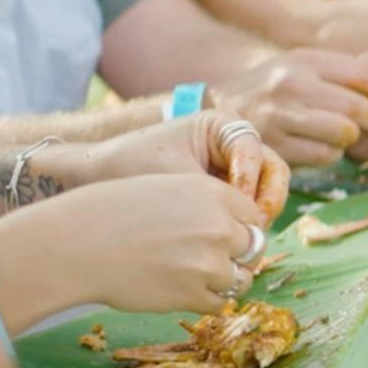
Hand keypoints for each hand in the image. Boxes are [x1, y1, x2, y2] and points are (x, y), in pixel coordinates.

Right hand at [0, 175, 270, 318]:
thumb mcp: (167, 188)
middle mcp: (219, 227)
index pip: (254, 216)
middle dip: (237, 256)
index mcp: (213, 193)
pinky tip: (176, 288)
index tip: (227, 237)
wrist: (76, 243)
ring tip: (188, 274)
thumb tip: (238, 229)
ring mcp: (209, 263)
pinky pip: (217, 303)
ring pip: (240, 279)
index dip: (241, 228)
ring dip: (221, 280)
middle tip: (209, 260)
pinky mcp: (193, 294)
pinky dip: (202, 299)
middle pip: (253, 248)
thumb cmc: (112, 212)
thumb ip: (206, 206)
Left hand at [61, 113, 288, 224]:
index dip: (250, 177)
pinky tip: (230, 241)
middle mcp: (233, 145)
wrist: (95, 179)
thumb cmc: (130, 167)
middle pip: (272, 170)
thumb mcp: (176, 178)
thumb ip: (217, 197)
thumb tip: (253, 223)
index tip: (236, 200)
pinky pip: (248, 208)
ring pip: (265, 191)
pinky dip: (244, 224)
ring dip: (258, 215)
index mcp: (221, 126)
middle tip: (256, 223)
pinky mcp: (224, 193)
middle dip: (267, 198)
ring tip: (242, 236)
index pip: (255, 149)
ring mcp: (232, 170)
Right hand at [207, 49, 367, 165]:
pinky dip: (332, 154)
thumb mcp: (302, 67)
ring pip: (345, 133)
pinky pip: (325, 154)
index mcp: (306, 59)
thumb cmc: (274, 90)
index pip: (366, 75)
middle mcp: (292, 83)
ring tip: (352, 140)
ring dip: (355, 141)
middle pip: (360, 108)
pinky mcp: (274, 144)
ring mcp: (281, 114)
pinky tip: (323, 147)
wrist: (219, 110)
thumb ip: (343, 74)